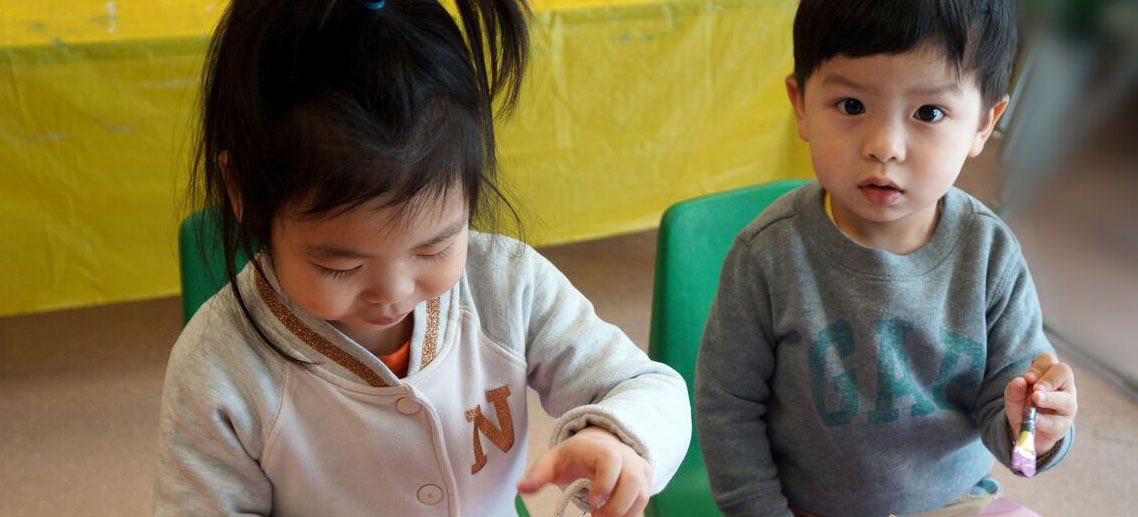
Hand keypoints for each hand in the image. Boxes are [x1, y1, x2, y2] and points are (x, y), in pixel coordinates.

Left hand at [517, 427, 651, 516]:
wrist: (600, 446)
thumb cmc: (575, 455)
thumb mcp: (554, 460)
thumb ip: (538, 474)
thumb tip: (522, 488)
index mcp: (603, 449)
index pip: (612, 462)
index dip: (605, 484)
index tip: (592, 502)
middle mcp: (626, 458)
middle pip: (633, 482)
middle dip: (616, 506)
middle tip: (596, 516)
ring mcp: (639, 470)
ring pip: (642, 495)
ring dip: (624, 514)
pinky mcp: (645, 483)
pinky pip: (643, 504)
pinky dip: (629, 515)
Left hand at [1004, 352, 1077, 453]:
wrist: (1027, 430)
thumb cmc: (1023, 405)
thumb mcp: (1013, 396)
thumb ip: (1014, 389)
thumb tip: (1019, 381)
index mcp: (1049, 373)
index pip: (1049, 360)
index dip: (1039, 366)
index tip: (1028, 377)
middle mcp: (1063, 386)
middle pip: (1064, 373)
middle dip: (1049, 379)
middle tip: (1035, 388)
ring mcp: (1067, 405)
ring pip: (1066, 400)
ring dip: (1050, 398)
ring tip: (1036, 399)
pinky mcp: (1064, 424)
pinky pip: (1058, 422)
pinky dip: (1045, 421)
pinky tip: (1036, 420)